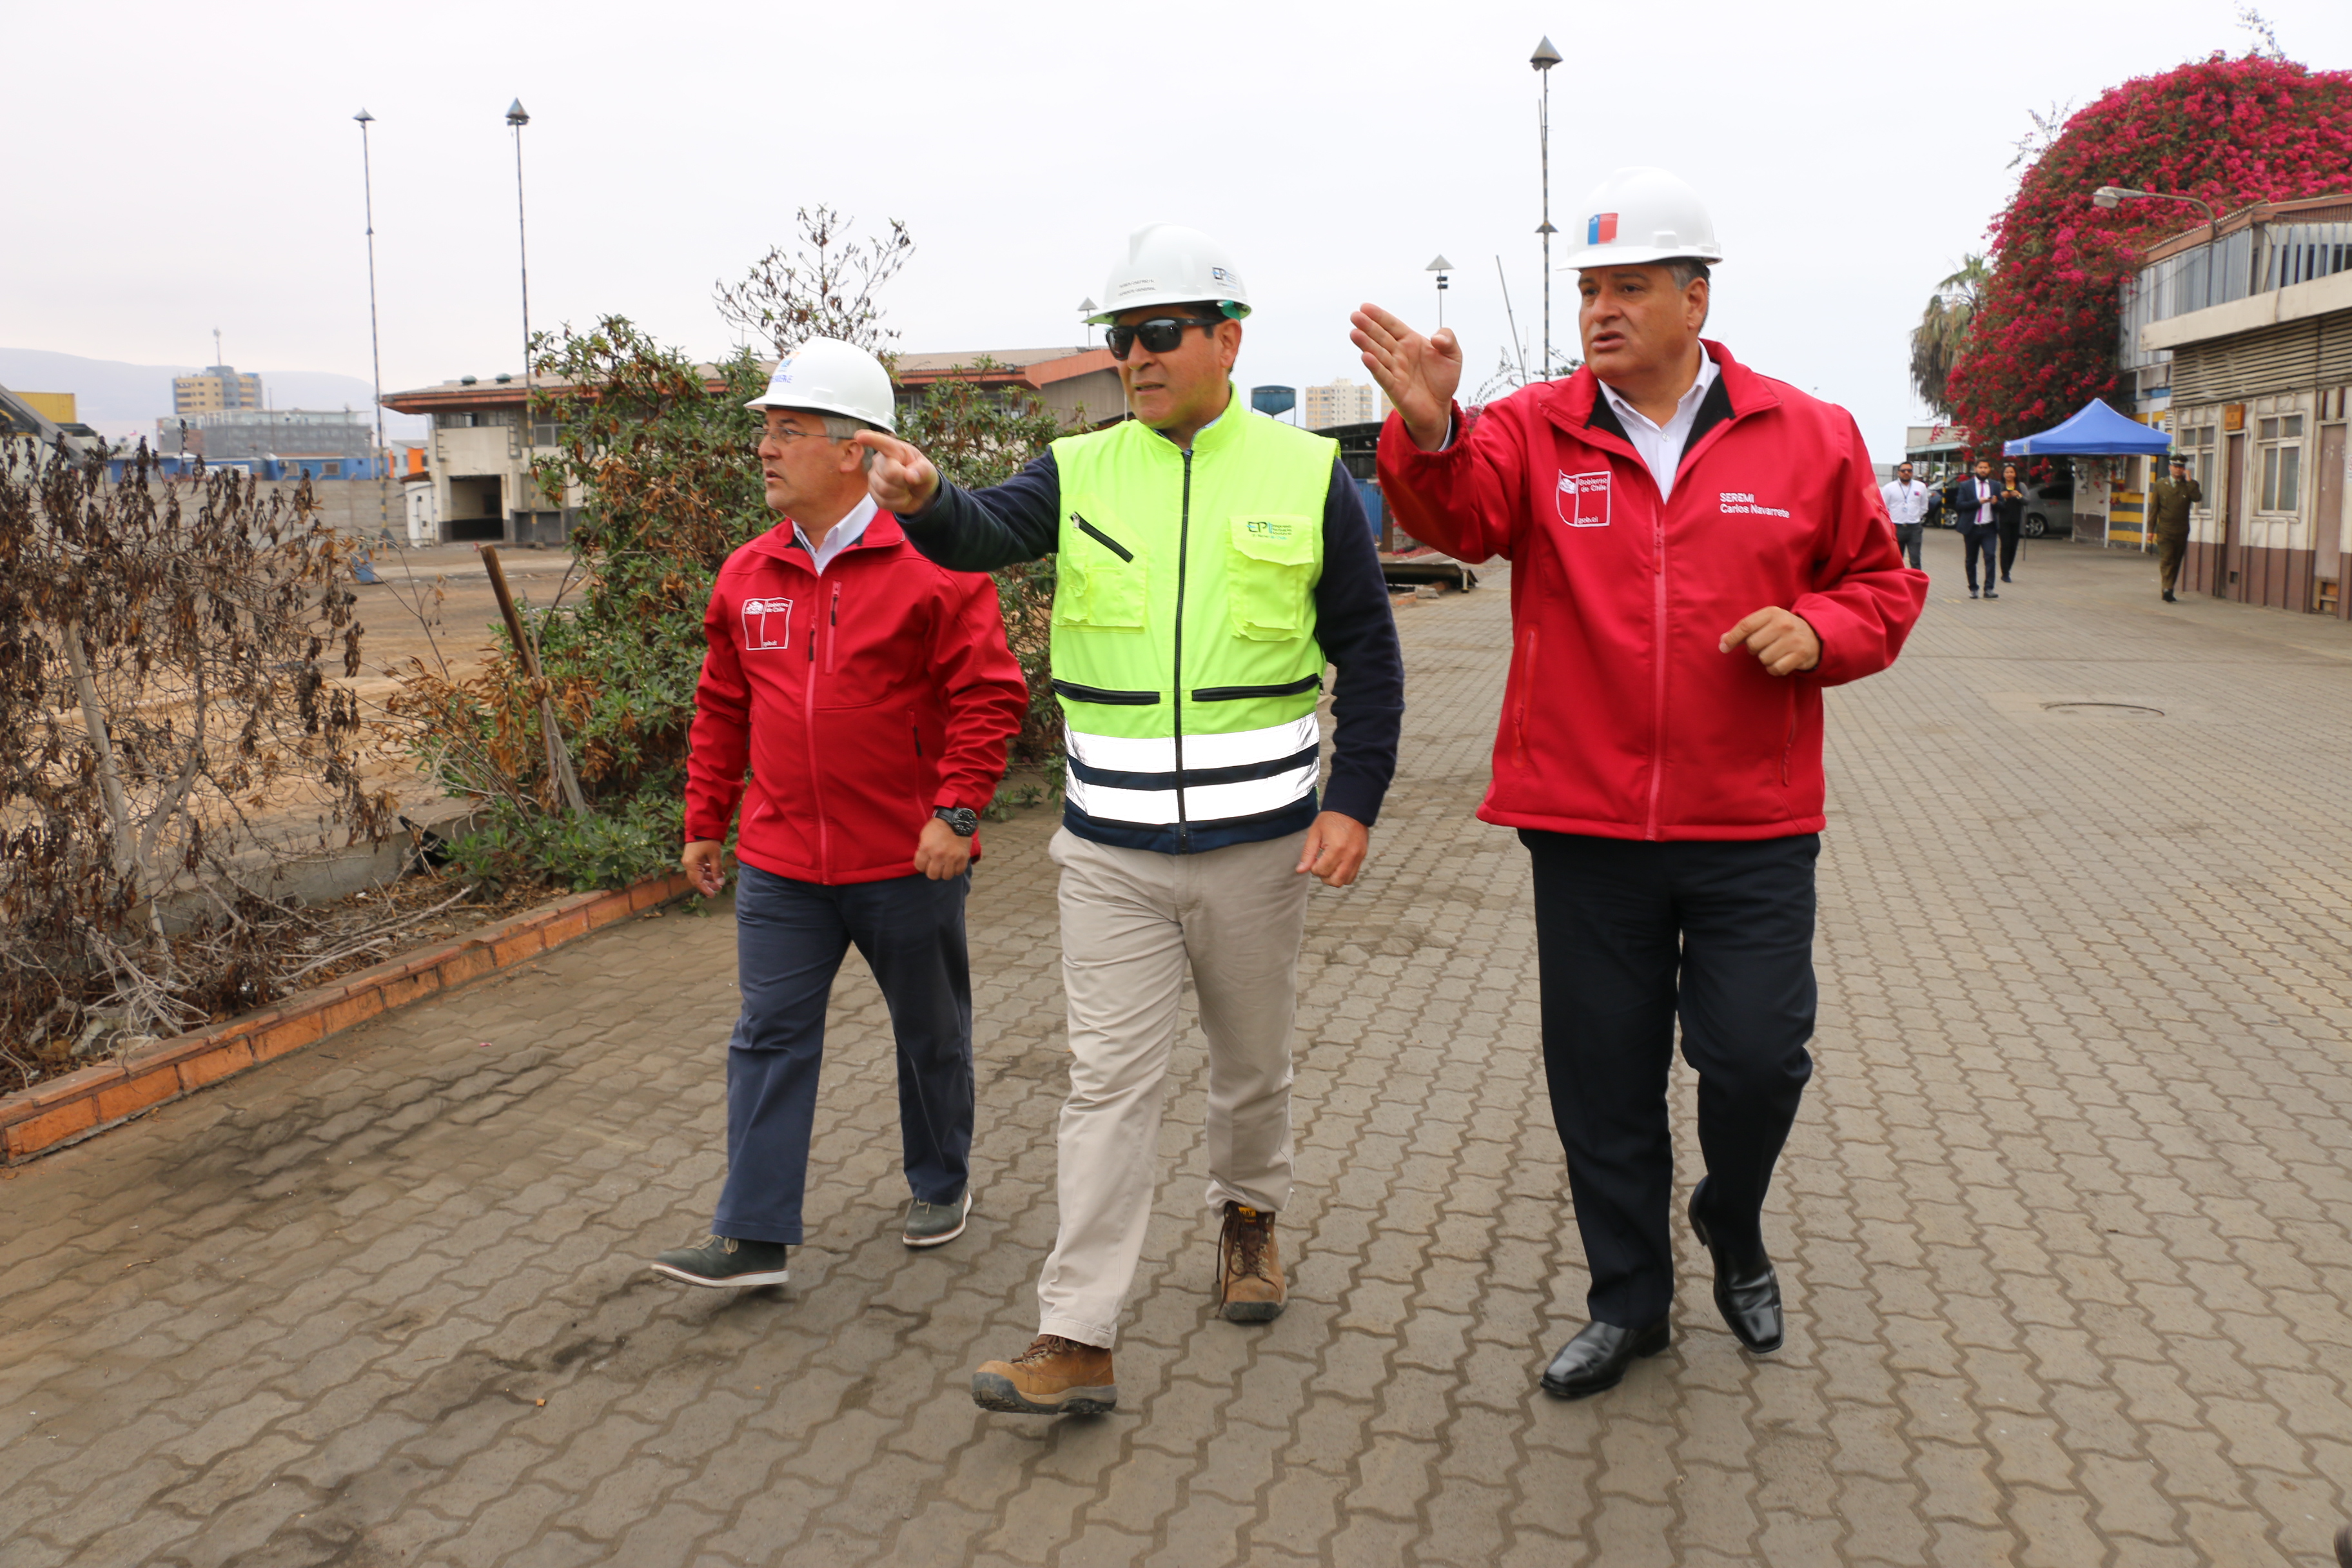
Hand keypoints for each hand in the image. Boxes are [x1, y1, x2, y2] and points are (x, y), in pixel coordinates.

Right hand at [682, 839, 726, 896]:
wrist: (702, 826)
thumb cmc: (708, 840)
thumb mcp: (715, 856)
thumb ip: (717, 870)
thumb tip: (720, 883)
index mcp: (691, 864)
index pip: (698, 882)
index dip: (706, 889)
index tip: (713, 895)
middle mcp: (688, 864)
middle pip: (697, 879)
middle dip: (709, 884)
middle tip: (720, 887)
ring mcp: (689, 860)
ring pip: (699, 873)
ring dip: (709, 877)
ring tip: (721, 878)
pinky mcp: (693, 857)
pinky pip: (699, 867)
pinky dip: (707, 870)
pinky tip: (717, 870)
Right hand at [854, 430, 939, 513]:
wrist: (918, 493)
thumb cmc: (921, 475)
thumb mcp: (930, 470)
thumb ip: (923, 471)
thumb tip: (910, 476)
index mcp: (895, 450)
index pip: (883, 443)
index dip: (871, 439)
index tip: (860, 436)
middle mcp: (880, 461)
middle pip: (890, 473)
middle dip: (904, 481)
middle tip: (911, 481)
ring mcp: (874, 476)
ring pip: (884, 489)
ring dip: (901, 493)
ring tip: (905, 488)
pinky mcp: (872, 492)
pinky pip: (883, 501)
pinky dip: (897, 503)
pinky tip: (900, 496)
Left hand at [913, 816, 971, 879]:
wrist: (956, 819)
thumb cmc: (938, 826)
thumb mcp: (924, 835)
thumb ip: (922, 850)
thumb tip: (924, 862)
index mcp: (926, 848)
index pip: (919, 867)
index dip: (922, 866)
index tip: (925, 862)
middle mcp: (938, 855)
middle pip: (932, 875)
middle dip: (933, 872)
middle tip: (935, 866)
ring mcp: (951, 857)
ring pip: (946, 876)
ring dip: (945, 872)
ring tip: (945, 866)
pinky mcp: (963, 858)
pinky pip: (958, 872)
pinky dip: (956, 870)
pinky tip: (954, 864)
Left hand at [1295, 811, 1369, 887]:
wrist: (1351, 808)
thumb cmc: (1331, 818)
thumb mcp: (1315, 833)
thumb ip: (1308, 853)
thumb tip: (1300, 870)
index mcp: (1336, 848)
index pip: (1321, 871)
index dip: (1314, 867)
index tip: (1314, 857)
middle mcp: (1349, 855)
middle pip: (1335, 881)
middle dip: (1324, 876)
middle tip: (1321, 864)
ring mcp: (1358, 857)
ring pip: (1345, 881)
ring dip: (1334, 877)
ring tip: (1330, 864)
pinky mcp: (1362, 856)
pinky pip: (1353, 874)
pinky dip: (1344, 874)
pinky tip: (1338, 863)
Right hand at [1348, 304, 1460, 451]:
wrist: (1440, 406)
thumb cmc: (1443, 379)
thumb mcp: (1453, 355)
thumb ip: (1448, 340)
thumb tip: (1436, 337)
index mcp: (1410, 342)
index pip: (1392, 326)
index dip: (1379, 316)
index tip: (1365, 307)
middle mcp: (1399, 354)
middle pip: (1381, 337)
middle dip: (1368, 327)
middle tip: (1355, 316)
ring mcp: (1395, 370)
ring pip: (1378, 354)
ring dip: (1366, 344)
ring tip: (1355, 333)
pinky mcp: (1394, 388)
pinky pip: (1383, 375)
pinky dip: (1375, 367)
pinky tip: (1366, 357)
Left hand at [1719, 608, 1820, 676]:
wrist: (1815, 636)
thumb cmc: (1782, 630)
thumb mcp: (1766, 622)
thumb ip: (1744, 630)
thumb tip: (1723, 642)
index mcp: (1772, 613)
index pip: (1745, 626)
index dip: (1731, 638)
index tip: (1723, 648)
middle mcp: (1784, 624)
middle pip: (1752, 645)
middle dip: (1754, 649)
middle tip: (1764, 645)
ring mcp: (1793, 640)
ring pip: (1763, 658)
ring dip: (1765, 659)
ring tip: (1775, 652)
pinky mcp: (1801, 655)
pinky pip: (1775, 669)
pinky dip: (1774, 669)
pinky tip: (1781, 661)